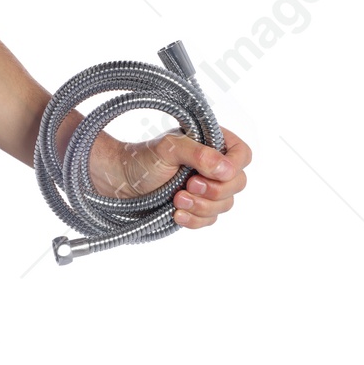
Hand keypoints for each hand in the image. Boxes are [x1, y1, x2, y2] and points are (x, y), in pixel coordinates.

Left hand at [87, 125, 251, 230]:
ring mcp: (207, 189)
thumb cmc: (143, 160)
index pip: (243, 155)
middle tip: (187, 185)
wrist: (120, 182)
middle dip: (213, 190)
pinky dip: (194, 219)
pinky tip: (176, 215)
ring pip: (225, 205)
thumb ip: (199, 154)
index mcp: (213, 144)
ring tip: (176, 199)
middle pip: (237, 184)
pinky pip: (210, 220)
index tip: (210, 173)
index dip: (233, 167)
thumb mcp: (170, 149)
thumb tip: (227, 169)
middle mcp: (214, 166)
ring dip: (201, 206)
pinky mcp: (197, 209)